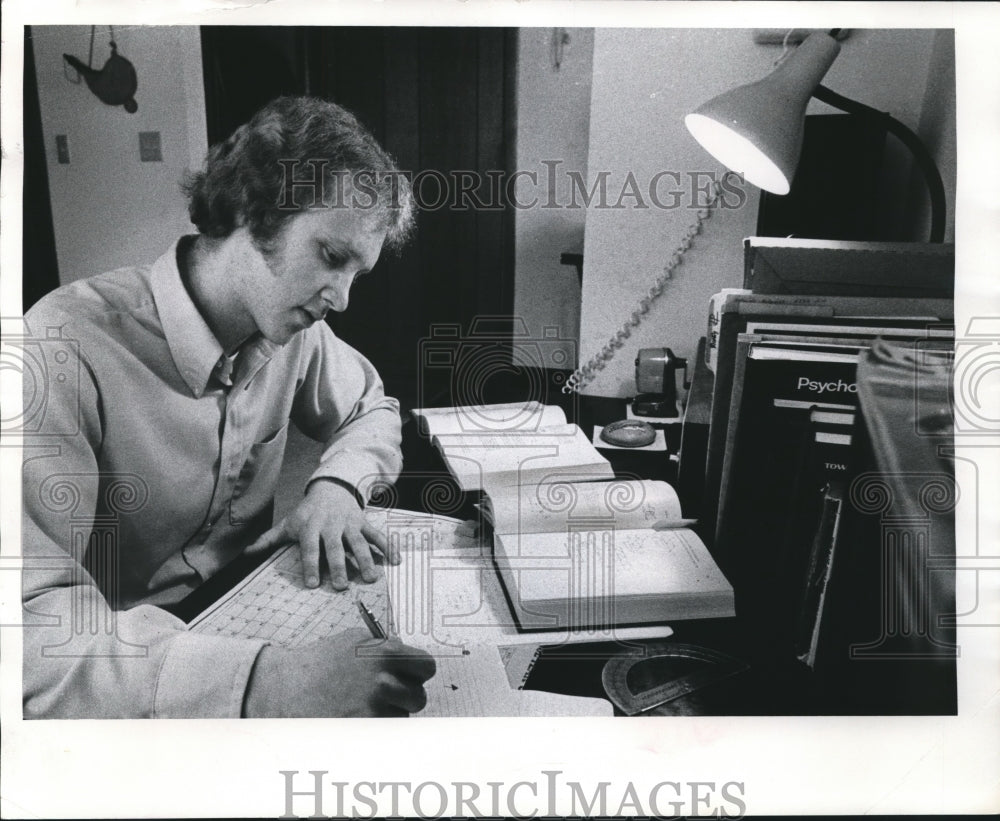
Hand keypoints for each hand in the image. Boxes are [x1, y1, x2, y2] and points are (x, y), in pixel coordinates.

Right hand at [242, 629, 435, 716]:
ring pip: (403, 717)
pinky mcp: (363, 729)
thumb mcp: (353, 641)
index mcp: (383, 653)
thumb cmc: (319, 662)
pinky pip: (386, 730)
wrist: (285, 688)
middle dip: (406, 696)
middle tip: (386, 693)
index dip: (420, 672)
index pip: (426, 666)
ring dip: (391, 713)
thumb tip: (408, 652)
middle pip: (419, 697)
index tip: (414, 675)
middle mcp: (382, 680)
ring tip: (364, 703)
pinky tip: (357, 715)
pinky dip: (377, 726)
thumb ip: (384, 646)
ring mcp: (373, 707)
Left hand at [247, 480, 399, 589]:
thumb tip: (245, 554)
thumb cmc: (307, 512)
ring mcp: (349, 524)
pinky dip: (387, 546)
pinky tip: (395, 560)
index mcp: (311, 527)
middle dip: (340, 566)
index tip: (313, 584)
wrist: (331, 487)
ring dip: (366, 560)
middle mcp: (331, 526)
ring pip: (358, 543)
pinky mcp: (363, 523)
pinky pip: (376, 535)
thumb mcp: (288, 523)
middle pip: (335, 548)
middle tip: (343, 586)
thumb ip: (268, 540)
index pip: (310, 548)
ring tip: (371, 578)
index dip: (311, 565)